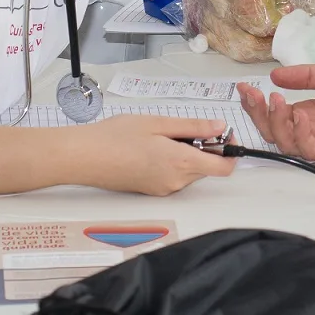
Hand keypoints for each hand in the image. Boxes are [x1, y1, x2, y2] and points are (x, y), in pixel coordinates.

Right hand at [84, 113, 236, 194]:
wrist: (84, 157)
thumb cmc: (116, 137)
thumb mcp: (159, 123)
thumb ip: (194, 126)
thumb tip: (219, 127)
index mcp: (181, 163)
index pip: (224, 168)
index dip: (230, 150)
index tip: (223, 133)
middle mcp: (176, 182)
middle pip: (207, 168)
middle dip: (206, 148)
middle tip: (187, 128)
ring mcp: (163, 189)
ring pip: (191, 172)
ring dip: (189, 155)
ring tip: (165, 136)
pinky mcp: (152, 190)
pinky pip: (175, 177)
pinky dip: (174, 162)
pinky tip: (154, 147)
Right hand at [238, 64, 314, 161]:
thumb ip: (305, 75)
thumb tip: (275, 75)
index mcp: (308, 111)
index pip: (274, 113)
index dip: (256, 103)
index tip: (244, 87)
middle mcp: (310, 128)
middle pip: (273, 130)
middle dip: (258, 114)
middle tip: (254, 95)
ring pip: (286, 142)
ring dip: (276, 123)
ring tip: (276, 101)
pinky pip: (309, 149)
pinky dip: (300, 134)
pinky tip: (300, 115)